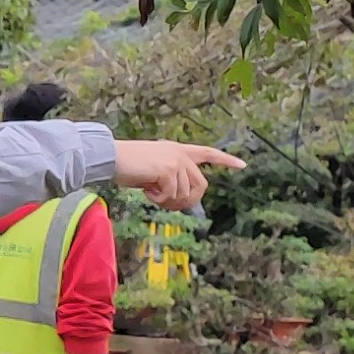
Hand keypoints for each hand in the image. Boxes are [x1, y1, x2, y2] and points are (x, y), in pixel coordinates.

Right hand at [107, 140, 244, 210]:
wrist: (111, 157)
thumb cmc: (127, 164)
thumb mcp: (153, 170)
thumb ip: (170, 178)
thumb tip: (180, 198)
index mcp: (178, 150)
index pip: (208, 153)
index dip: (226, 160)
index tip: (242, 165)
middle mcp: (180, 154)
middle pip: (201, 186)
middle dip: (187, 201)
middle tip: (166, 204)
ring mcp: (176, 161)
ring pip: (184, 194)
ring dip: (168, 201)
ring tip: (151, 193)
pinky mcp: (168, 170)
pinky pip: (172, 196)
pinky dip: (159, 199)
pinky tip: (146, 191)